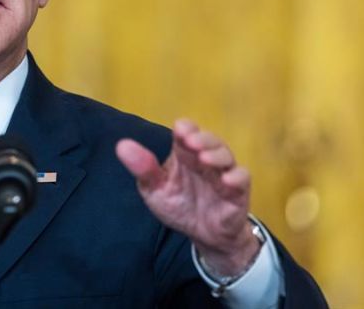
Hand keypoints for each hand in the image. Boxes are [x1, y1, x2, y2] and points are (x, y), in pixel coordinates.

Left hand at [116, 119, 259, 275]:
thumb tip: (121, 145)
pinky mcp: (238, 192)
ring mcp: (222, 174)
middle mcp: (205, 160)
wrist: (203, 235)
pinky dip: (237, 177)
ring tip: (204, 158)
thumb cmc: (179, 206)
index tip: (179, 129)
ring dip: (217, 154)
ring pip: (226, 155)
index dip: (185, 129)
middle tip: (190, 141)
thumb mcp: (155, 190)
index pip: (186, 133)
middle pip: (208, 140)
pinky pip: (242, 179)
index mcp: (184, 155)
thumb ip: (143, 169)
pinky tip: (227, 180)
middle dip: (201, 138)